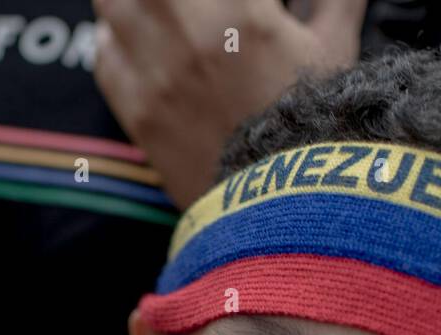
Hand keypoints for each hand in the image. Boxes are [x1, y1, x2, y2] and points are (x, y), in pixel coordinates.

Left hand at [93, 0, 366, 207]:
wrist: (289, 209)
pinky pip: (104, 54)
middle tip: (187, 8)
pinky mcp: (137, 110)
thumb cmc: (319, 125)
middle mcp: (188, 30)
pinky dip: (114, 39)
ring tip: (155, 12)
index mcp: (240, 8)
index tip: (241, 4)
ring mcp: (156, 71)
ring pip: (114, 3)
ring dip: (133, 4)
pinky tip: (130, 40)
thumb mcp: (336, 47)